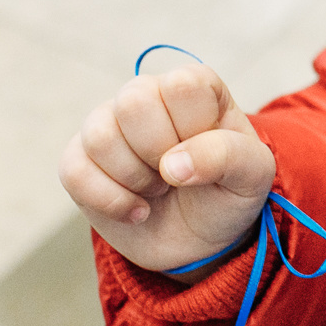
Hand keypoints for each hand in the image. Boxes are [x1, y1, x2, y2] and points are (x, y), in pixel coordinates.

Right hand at [61, 65, 274, 275]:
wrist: (200, 240)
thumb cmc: (227, 194)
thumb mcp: (251, 175)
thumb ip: (226, 156)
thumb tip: (172, 165)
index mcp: (194, 86)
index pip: (182, 85)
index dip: (194, 130)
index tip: (208, 154)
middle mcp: (147, 94)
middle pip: (133, 102)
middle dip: (160, 153)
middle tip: (179, 175)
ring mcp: (108, 123)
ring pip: (100, 136)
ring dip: (136, 179)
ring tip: (158, 188)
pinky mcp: (79, 158)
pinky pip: (74, 170)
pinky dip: (111, 201)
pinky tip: (136, 210)